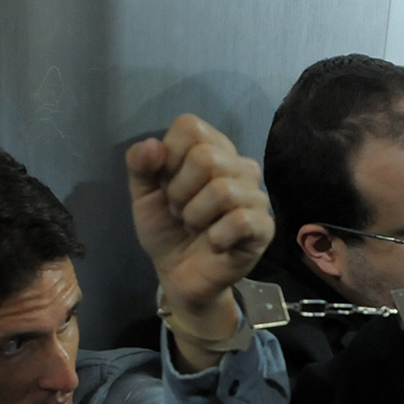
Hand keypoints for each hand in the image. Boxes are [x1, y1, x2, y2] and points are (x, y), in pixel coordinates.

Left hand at [126, 115, 272, 348]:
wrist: (179, 275)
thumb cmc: (167, 229)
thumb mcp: (143, 195)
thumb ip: (140, 165)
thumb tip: (153, 145)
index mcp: (212, 148)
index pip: (191, 127)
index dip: (169, 156)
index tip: (167, 183)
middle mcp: (239, 165)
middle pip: (206, 157)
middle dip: (179, 192)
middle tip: (179, 212)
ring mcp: (255, 196)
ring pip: (223, 190)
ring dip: (195, 216)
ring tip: (194, 227)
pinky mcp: (263, 228)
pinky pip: (240, 221)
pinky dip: (215, 236)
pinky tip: (214, 244)